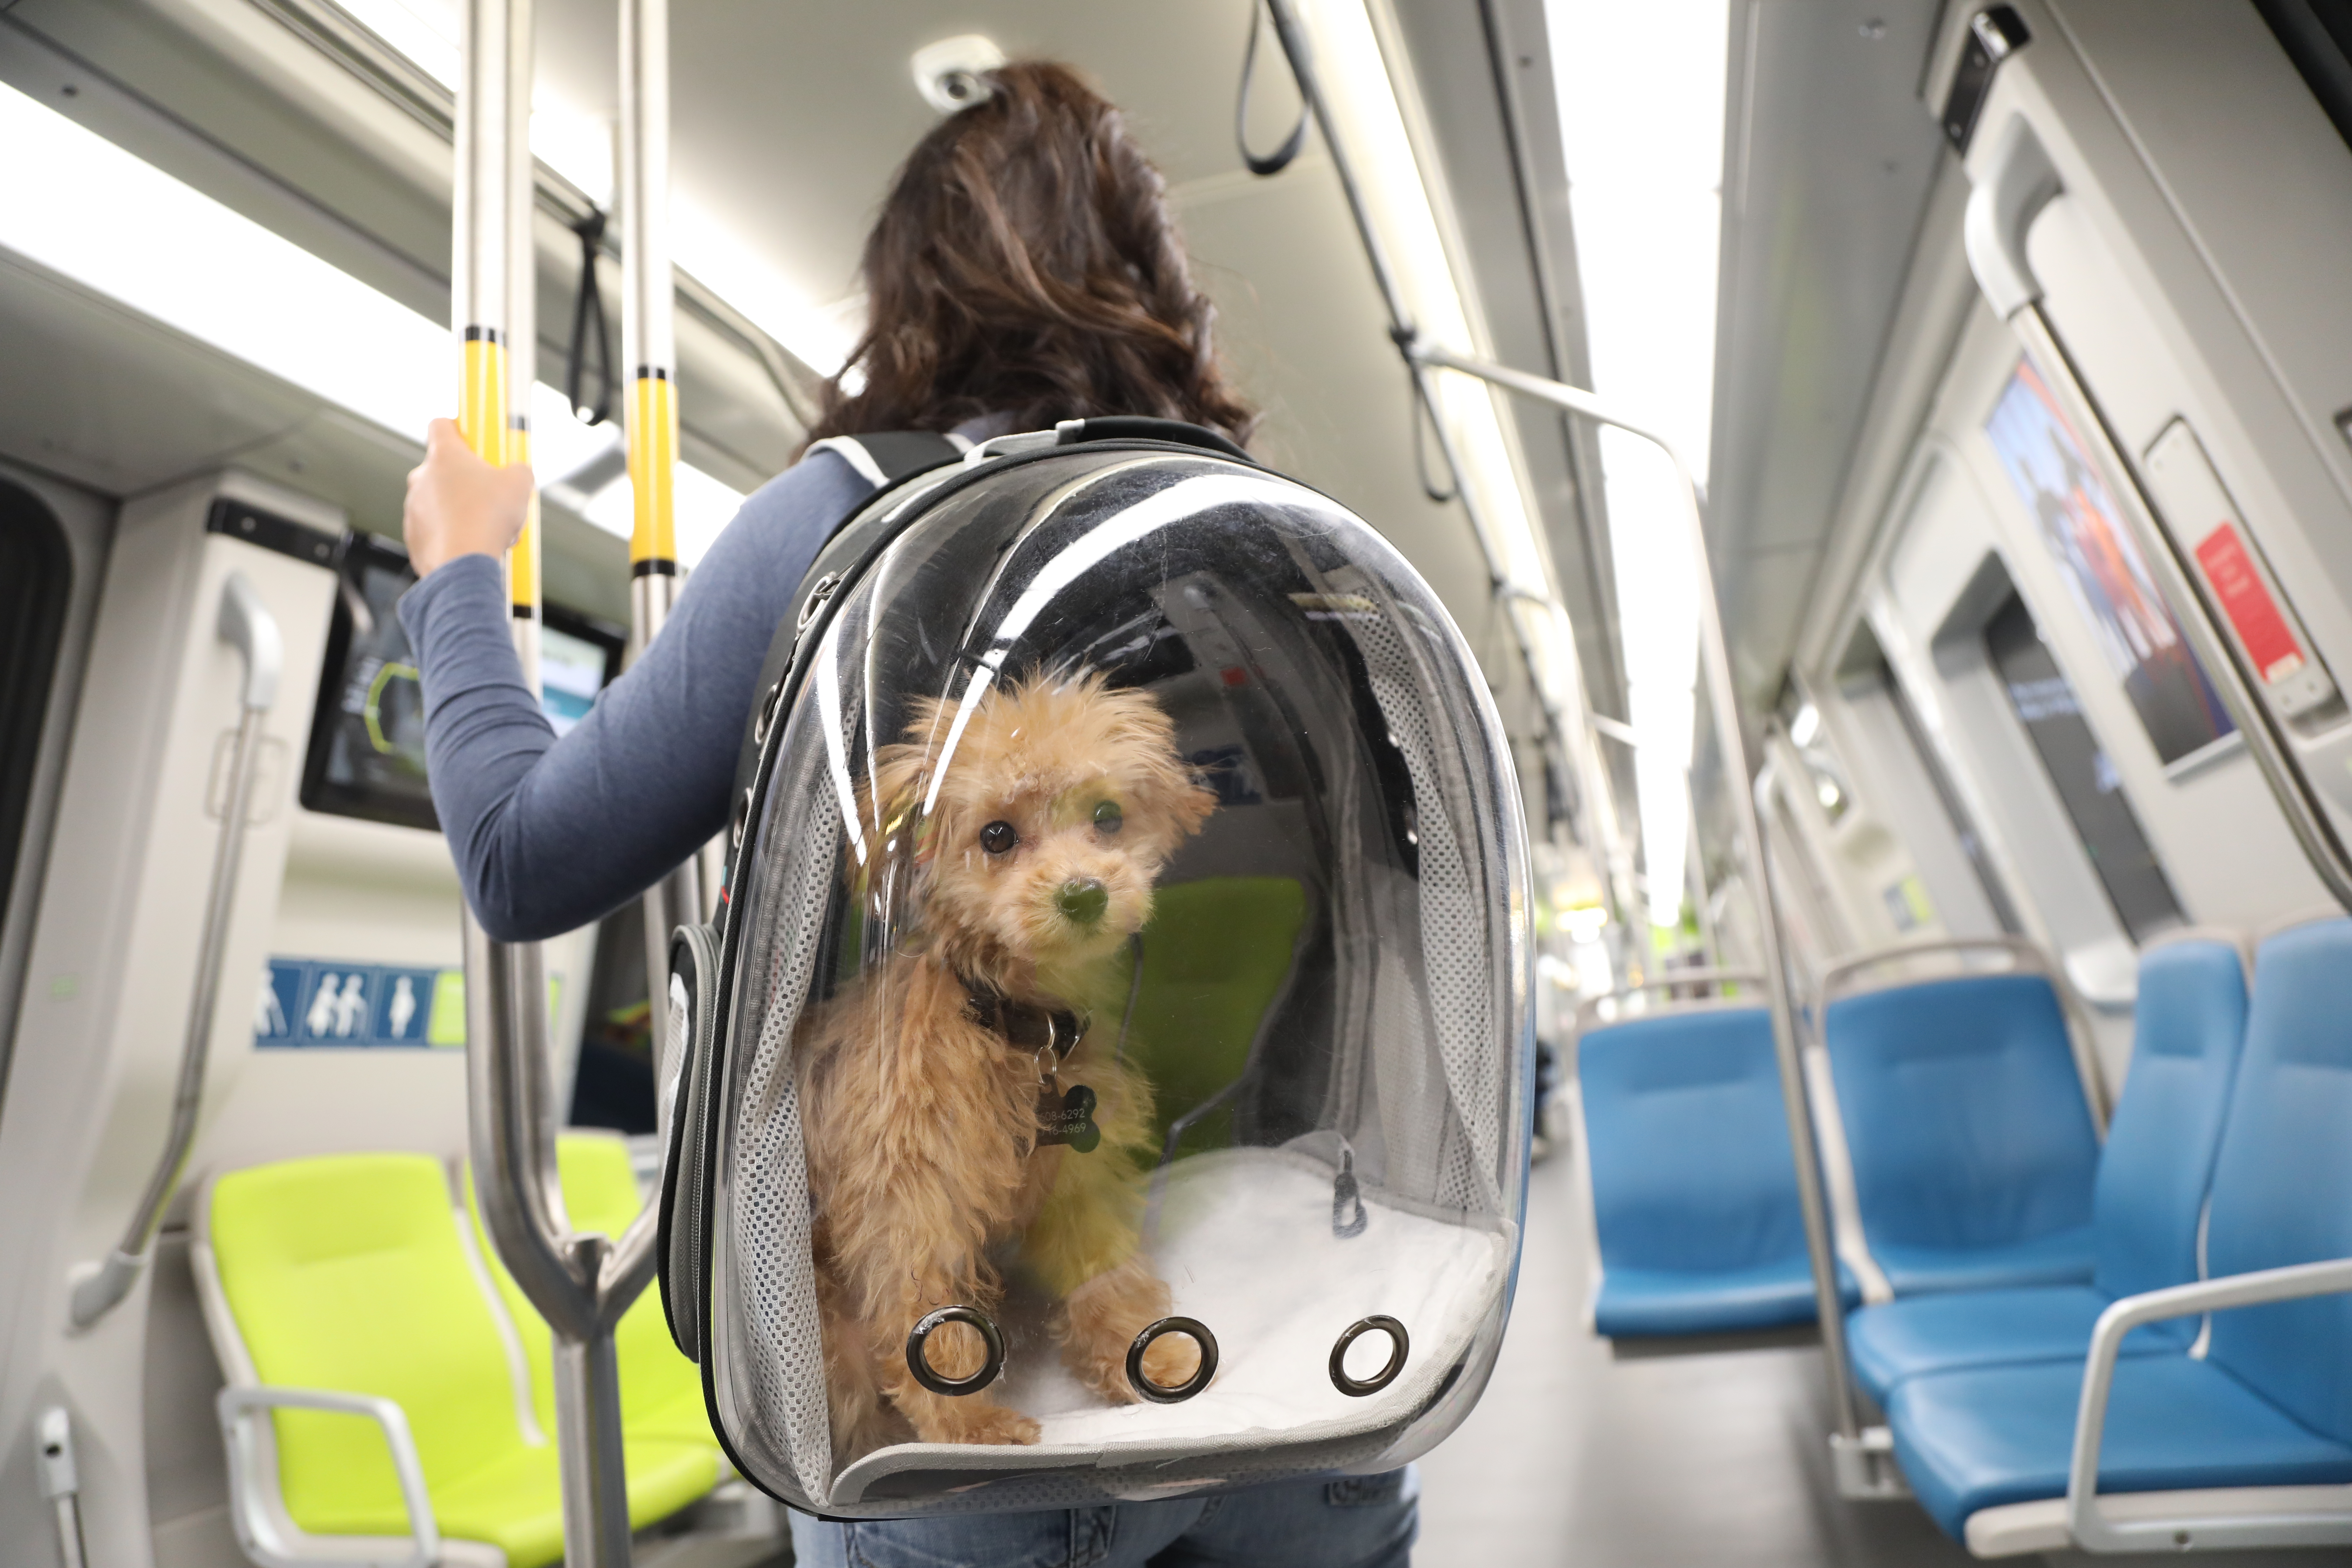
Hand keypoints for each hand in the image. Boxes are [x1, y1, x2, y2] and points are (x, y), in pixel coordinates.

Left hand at [404, 418, 533, 576]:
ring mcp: (413, 507)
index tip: (472, 439)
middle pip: (442, 467)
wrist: (465, 564)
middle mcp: (421, 477)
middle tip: (490, 495)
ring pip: (438, 500)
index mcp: (444, 456)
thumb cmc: (490, 518)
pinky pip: (433, 528)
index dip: (458, 427)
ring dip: (459, 508)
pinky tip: (470, 545)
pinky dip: (449, 534)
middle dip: (465, 478)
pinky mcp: (412, 535)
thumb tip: (518, 473)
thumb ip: (518, 470)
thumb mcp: (520, 485)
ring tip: (485, 528)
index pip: (440, 425)